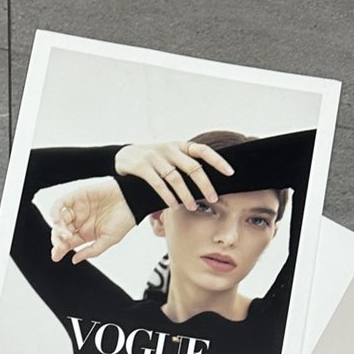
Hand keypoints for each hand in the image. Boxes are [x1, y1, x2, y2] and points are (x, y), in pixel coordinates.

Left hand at [41, 175, 137, 263]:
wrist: (133, 199)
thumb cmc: (124, 220)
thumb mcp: (109, 240)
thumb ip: (92, 251)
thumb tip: (74, 260)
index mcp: (85, 234)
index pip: (67, 244)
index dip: (59, 250)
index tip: (56, 256)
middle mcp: (79, 222)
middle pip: (60, 233)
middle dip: (57, 241)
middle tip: (61, 246)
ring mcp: (77, 209)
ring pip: (59, 219)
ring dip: (58, 228)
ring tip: (65, 235)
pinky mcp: (78, 196)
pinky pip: (61, 203)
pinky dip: (55, 211)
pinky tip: (57, 220)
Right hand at [114, 139, 236, 214]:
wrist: (123, 156)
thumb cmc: (153, 160)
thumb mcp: (170, 157)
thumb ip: (186, 164)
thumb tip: (209, 182)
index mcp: (180, 146)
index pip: (203, 150)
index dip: (218, 161)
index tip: (230, 173)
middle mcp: (170, 149)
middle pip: (193, 167)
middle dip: (205, 184)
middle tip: (213, 199)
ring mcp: (155, 157)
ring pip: (176, 178)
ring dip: (186, 194)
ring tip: (193, 207)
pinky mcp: (142, 167)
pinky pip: (158, 184)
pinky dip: (167, 196)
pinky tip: (173, 206)